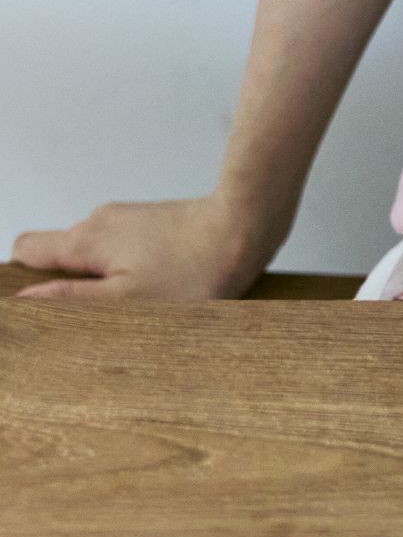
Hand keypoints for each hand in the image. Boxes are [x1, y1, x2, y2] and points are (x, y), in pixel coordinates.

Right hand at [9, 196, 270, 301]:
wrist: (245, 226)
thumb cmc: (193, 269)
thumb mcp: (127, 300)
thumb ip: (71, 300)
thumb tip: (24, 301)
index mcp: (86, 239)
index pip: (26, 249)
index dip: (22, 279)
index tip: (37, 307)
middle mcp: (100, 221)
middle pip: (60, 253)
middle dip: (67, 286)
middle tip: (94, 318)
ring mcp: (128, 219)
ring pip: (95, 254)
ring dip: (102, 280)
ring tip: (133, 308)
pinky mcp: (154, 224)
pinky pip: (123, 249)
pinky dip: (127, 270)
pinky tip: (156, 290)